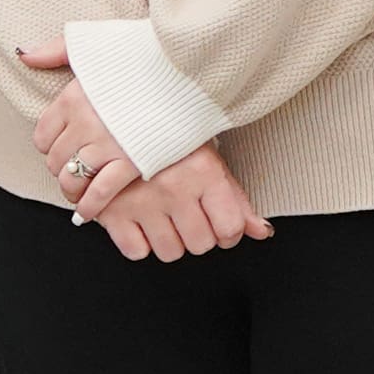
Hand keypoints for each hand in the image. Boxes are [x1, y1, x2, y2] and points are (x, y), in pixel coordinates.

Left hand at [20, 39, 135, 208]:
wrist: (189, 68)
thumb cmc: (143, 53)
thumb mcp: (93, 44)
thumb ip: (55, 50)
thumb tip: (25, 56)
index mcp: (71, 97)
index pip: (42, 136)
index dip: (49, 147)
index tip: (60, 150)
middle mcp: (84, 123)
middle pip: (56, 160)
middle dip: (61, 170)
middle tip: (72, 173)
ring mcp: (107, 145)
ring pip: (72, 179)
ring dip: (72, 191)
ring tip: (78, 195)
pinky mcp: (132, 161)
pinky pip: (99, 193)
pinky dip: (91, 207)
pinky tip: (88, 213)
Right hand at [86, 145, 270, 262]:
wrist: (114, 121)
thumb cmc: (167, 140)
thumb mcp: (208, 160)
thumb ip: (236, 199)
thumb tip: (262, 231)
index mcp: (202, 171)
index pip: (230, 228)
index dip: (228, 233)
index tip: (220, 226)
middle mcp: (173, 188)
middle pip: (200, 244)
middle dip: (198, 236)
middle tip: (187, 215)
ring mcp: (141, 201)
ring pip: (170, 252)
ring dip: (169, 241)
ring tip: (163, 217)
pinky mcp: (112, 211)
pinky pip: (135, 251)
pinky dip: (138, 242)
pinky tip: (140, 221)